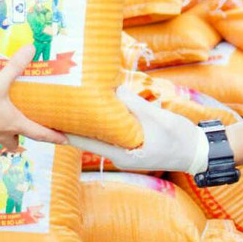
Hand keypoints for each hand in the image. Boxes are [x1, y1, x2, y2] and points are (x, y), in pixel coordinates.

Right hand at [0, 46, 67, 149]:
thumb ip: (14, 67)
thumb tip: (31, 49)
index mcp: (14, 124)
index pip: (40, 134)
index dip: (54, 137)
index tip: (66, 140)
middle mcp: (2, 134)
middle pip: (16, 141)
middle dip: (21, 136)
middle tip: (24, 127)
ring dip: (1, 130)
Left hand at [66, 88, 208, 173]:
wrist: (197, 151)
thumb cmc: (178, 139)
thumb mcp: (156, 118)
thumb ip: (133, 105)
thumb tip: (112, 88)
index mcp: (120, 153)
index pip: (83, 141)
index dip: (63, 131)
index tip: (45, 120)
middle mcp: (118, 152)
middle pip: (87, 136)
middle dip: (70, 122)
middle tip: (52, 103)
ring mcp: (125, 147)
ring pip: (99, 131)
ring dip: (86, 118)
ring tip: (70, 100)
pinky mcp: (132, 140)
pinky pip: (112, 129)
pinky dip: (103, 117)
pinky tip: (98, 102)